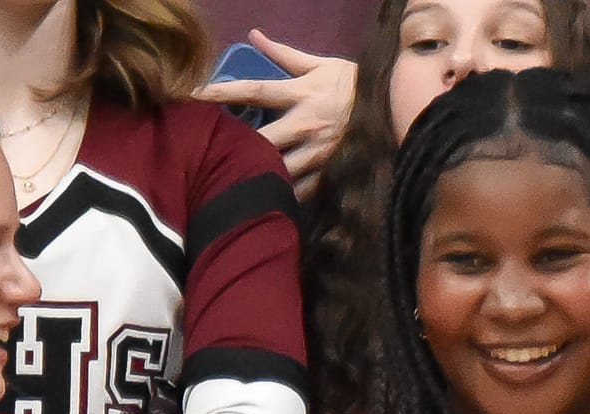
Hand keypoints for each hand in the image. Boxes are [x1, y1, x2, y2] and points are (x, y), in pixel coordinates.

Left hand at [195, 32, 355, 199]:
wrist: (394, 107)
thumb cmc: (353, 85)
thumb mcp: (320, 64)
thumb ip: (284, 54)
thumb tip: (253, 35)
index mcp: (301, 93)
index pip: (255, 90)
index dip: (224, 92)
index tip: (195, 96)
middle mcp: (306, 124)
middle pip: (263, 139)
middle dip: (238, 147)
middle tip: (210, 152)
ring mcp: (318, 152)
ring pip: (280, 169)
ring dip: (258, 175)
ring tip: (233, 182)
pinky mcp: (329, 173)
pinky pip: (302, 190)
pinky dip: (284, 196)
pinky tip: (266, 202)